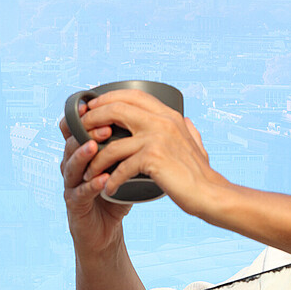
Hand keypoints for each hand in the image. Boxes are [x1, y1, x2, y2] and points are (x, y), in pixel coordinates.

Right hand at [59, 104, 127, 256]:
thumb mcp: (122, 168)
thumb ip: (130, 146)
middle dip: (87, 132)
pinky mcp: (74, 205)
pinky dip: (90, 185)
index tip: (97, 104)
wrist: (105, 233)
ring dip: (83, 154)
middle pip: (71, 143)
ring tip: (96, 147)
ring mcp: (70, 185)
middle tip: (106, 126)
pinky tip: (101, 180)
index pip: (76, 128)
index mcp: (82, 153)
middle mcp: (72, 165)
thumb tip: (155, 121)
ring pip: (70, 165)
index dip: (83, 116)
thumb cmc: (114, 197)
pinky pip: (79, 192)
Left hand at [75, 89, 225, 218]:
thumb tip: (185, 119)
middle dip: (92, 120)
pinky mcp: (153, 158)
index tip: (91, 109)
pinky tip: (107, 188)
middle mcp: (162, 121)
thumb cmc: (200, 173)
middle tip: (80, 134)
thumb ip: (186, 129)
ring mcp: (157, 138)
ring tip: (88, 172)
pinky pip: (121, 167)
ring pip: (112, 143)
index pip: (132, 94)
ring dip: (96, 160)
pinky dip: (110, 180)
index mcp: (169, 114)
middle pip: (116, 109)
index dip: (107, 98)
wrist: (211, 195)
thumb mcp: (195, 143)